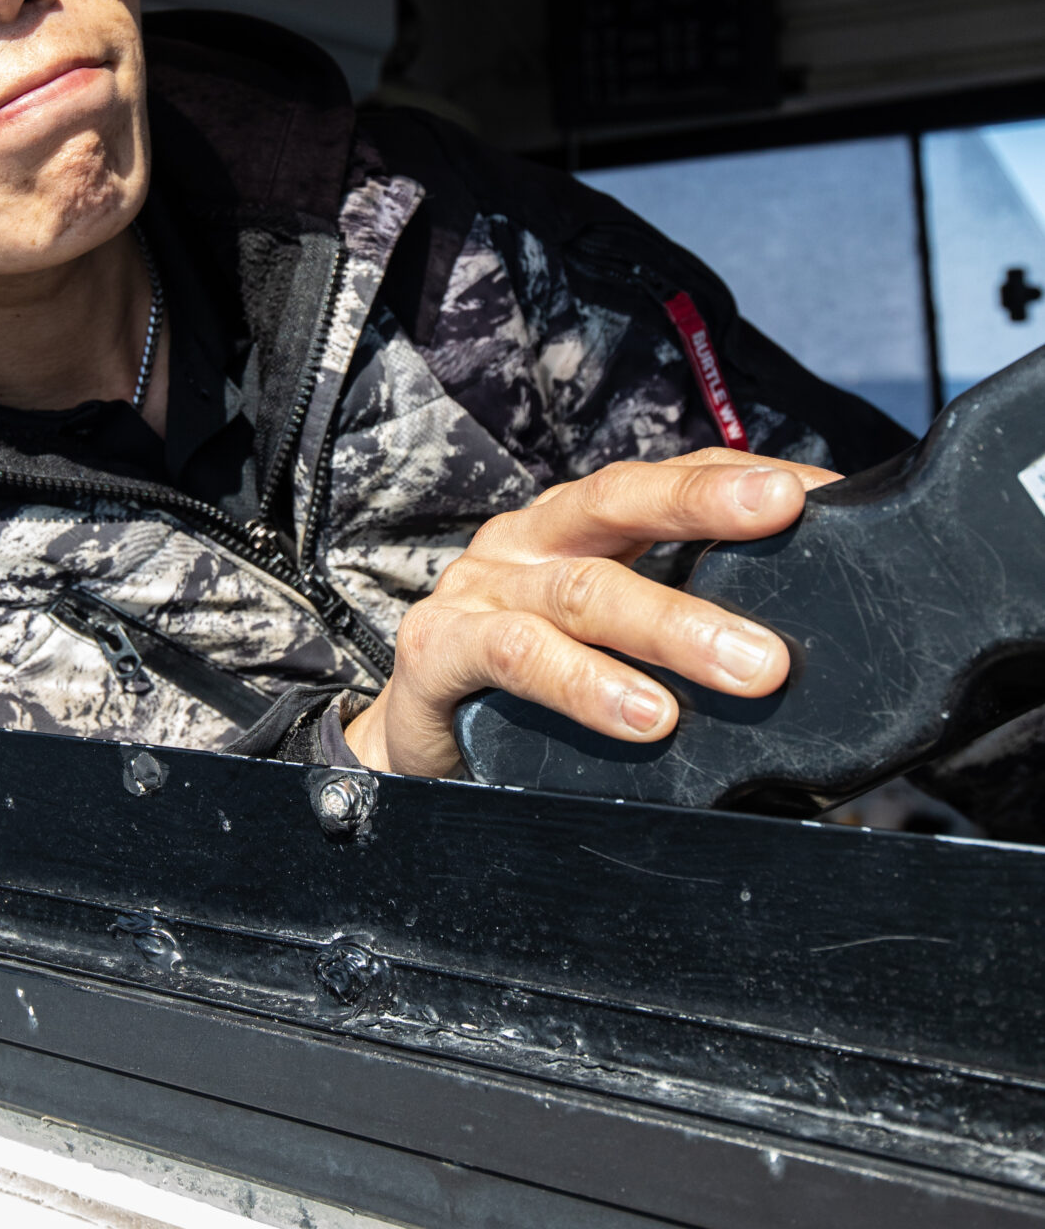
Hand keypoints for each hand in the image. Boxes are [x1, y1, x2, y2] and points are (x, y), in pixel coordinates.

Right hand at [342, 448, 838, 777]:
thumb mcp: (603, 643)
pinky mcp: (439, 650)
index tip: (817, 492)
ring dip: (674, 628)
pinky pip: (520, 657)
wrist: (410, 748)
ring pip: (585, 591)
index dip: (735, 480)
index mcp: (573, 527)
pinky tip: (647, 716)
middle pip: (618, 501)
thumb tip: (790, 652)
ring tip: (750, 668)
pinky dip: (588, 685)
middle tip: (788, 522)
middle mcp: (528, 542)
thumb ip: (673, 630)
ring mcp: (480, 591)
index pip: (661, 480)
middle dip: (706, 506)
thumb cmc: (523, 691)